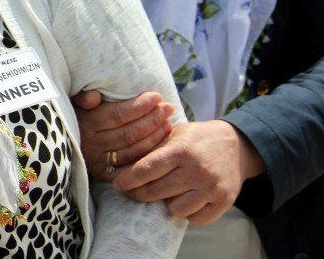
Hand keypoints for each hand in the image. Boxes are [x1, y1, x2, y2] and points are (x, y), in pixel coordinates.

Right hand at [73, 90, 173, 180]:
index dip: (139, 106)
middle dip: (152, 120)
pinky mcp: (105, 174)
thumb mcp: (75, 102)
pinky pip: (132, 165)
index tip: (157, 97)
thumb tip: (95, 97)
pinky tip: (161, 143)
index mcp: (85, 124)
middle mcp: (91, 144)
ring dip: (154, 136)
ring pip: (133, 150)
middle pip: (128, 133)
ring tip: (168, 122)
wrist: (66, 141)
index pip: (117, 115)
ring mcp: (98, 161)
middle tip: (168, 108)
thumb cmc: (78, 115)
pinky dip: (148, 155)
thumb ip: (83, 97)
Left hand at [113, 120, 266, 224]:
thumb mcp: (173, 136)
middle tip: (131, 191)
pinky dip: (188, 213)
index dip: (129, 179)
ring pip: (176, 209)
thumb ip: (151, 150)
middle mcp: (197, 169)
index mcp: (181, 150)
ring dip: (167, 204)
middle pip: (158, 191)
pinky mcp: (224, 201)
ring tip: (167, 193)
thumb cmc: (196, 139)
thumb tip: (121, 167)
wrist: (236, 145)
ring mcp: (212, 187)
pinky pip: (196, 219)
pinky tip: (185, 201)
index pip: (148, 169)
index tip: (117, 185)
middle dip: (139, 193)